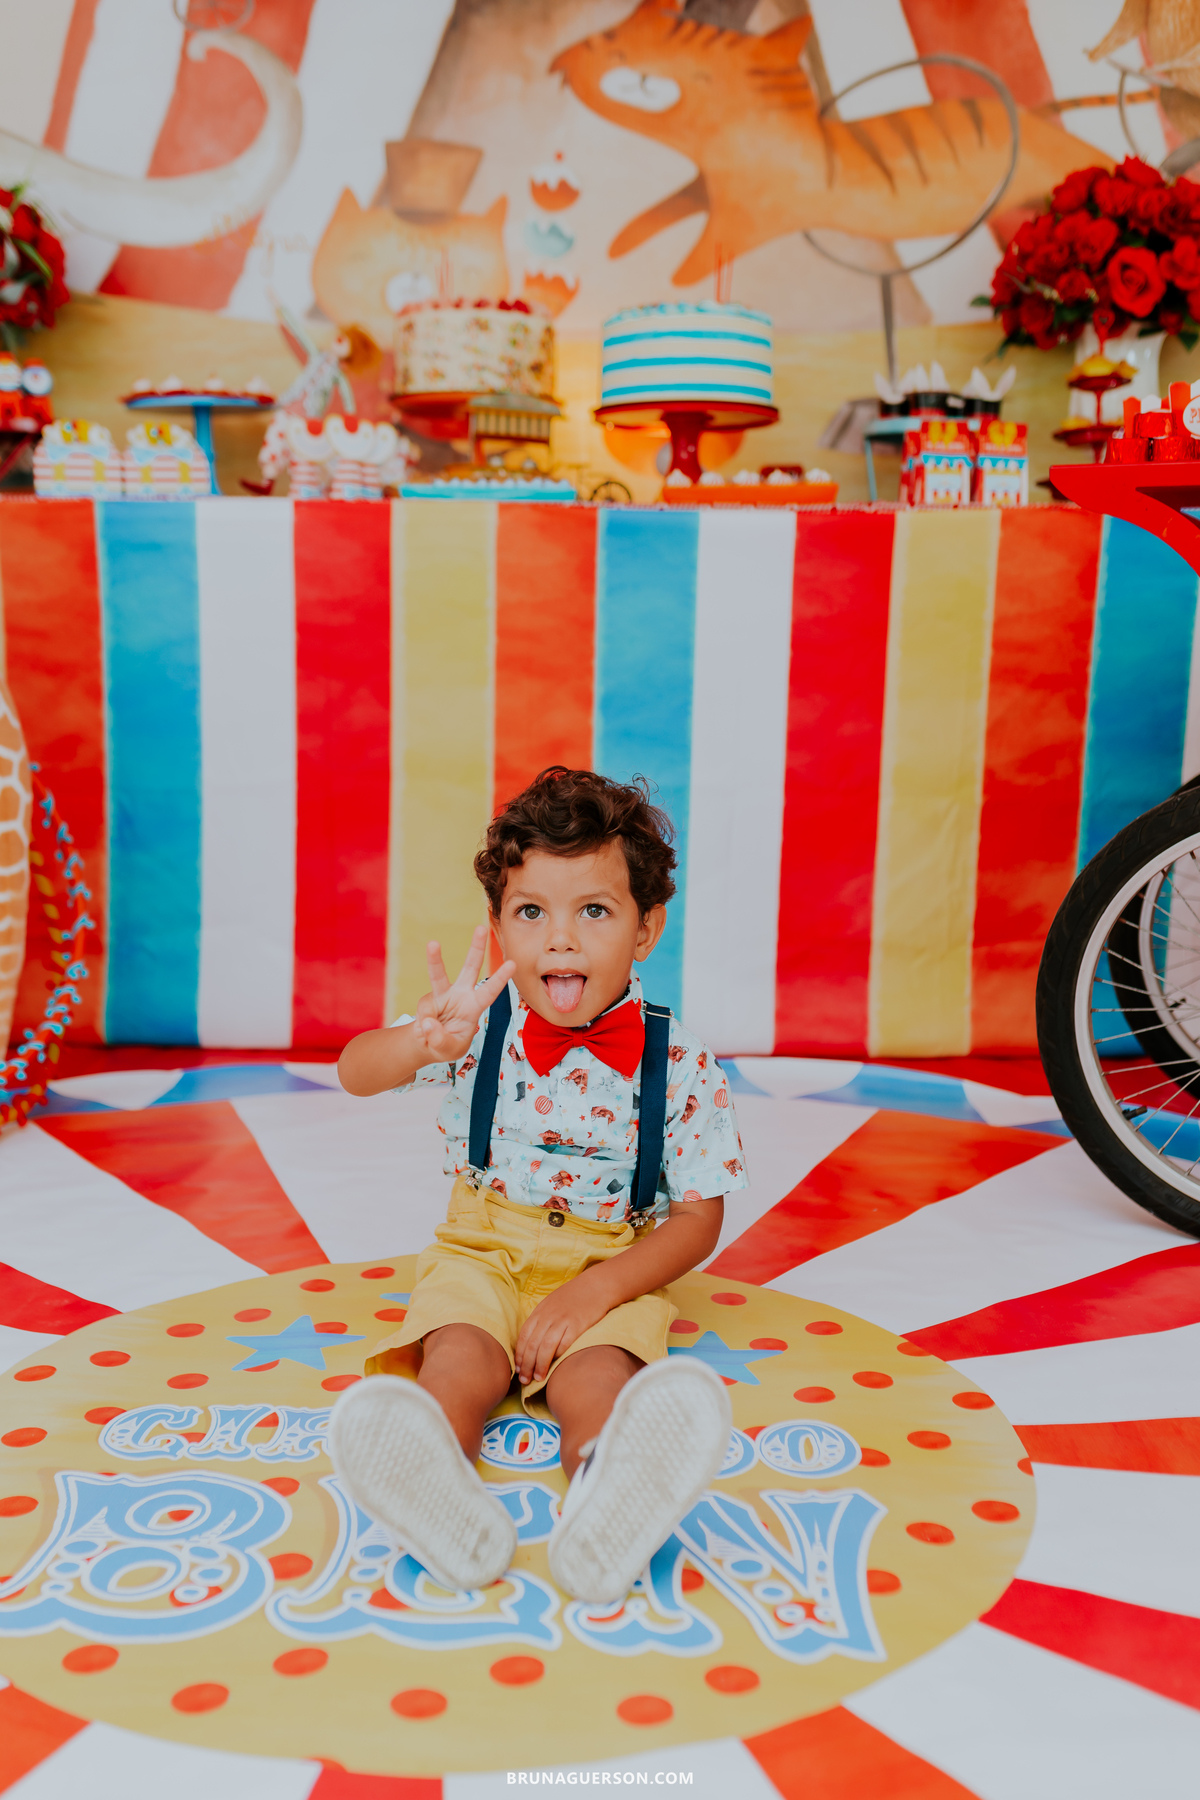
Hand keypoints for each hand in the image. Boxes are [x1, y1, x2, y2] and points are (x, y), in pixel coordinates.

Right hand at [412, 926, 514, 1064]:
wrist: (427, 1044)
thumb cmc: (447, 1044)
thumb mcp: (450, 1050)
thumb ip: (441, 1040)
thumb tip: (428, 1022)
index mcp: (474, 1007)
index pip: (490, 991)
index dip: (500, 978)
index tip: (513, 963)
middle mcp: (460, 995)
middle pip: (470, 968)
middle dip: (476, 948)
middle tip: (481, 928)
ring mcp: (442, 995)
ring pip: (438, 974)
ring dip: (435, 959)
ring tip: (433, 944)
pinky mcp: (427, 1000)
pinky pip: (424, 1011)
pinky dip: (424, 1026)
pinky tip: (427, 1033)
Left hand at [515, 1272, 610, 1386]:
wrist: (595, 1285)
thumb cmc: (574, 1297)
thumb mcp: (551, 1304)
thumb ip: (541, 1320)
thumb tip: (532, 1343)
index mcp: (540, 1311)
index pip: (524, 1336)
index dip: (519, 1355)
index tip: (518, 1369)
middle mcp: (548, 1316)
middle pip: (532, 1344)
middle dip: (526, 1365)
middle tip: (524, 1380)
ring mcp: (562, 1320)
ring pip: (545, 1346)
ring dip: (539, 1365)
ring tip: (538, 1379)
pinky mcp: (577, 1325)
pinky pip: (564, 1344)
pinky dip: (557, 1356)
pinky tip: (555, 1366)